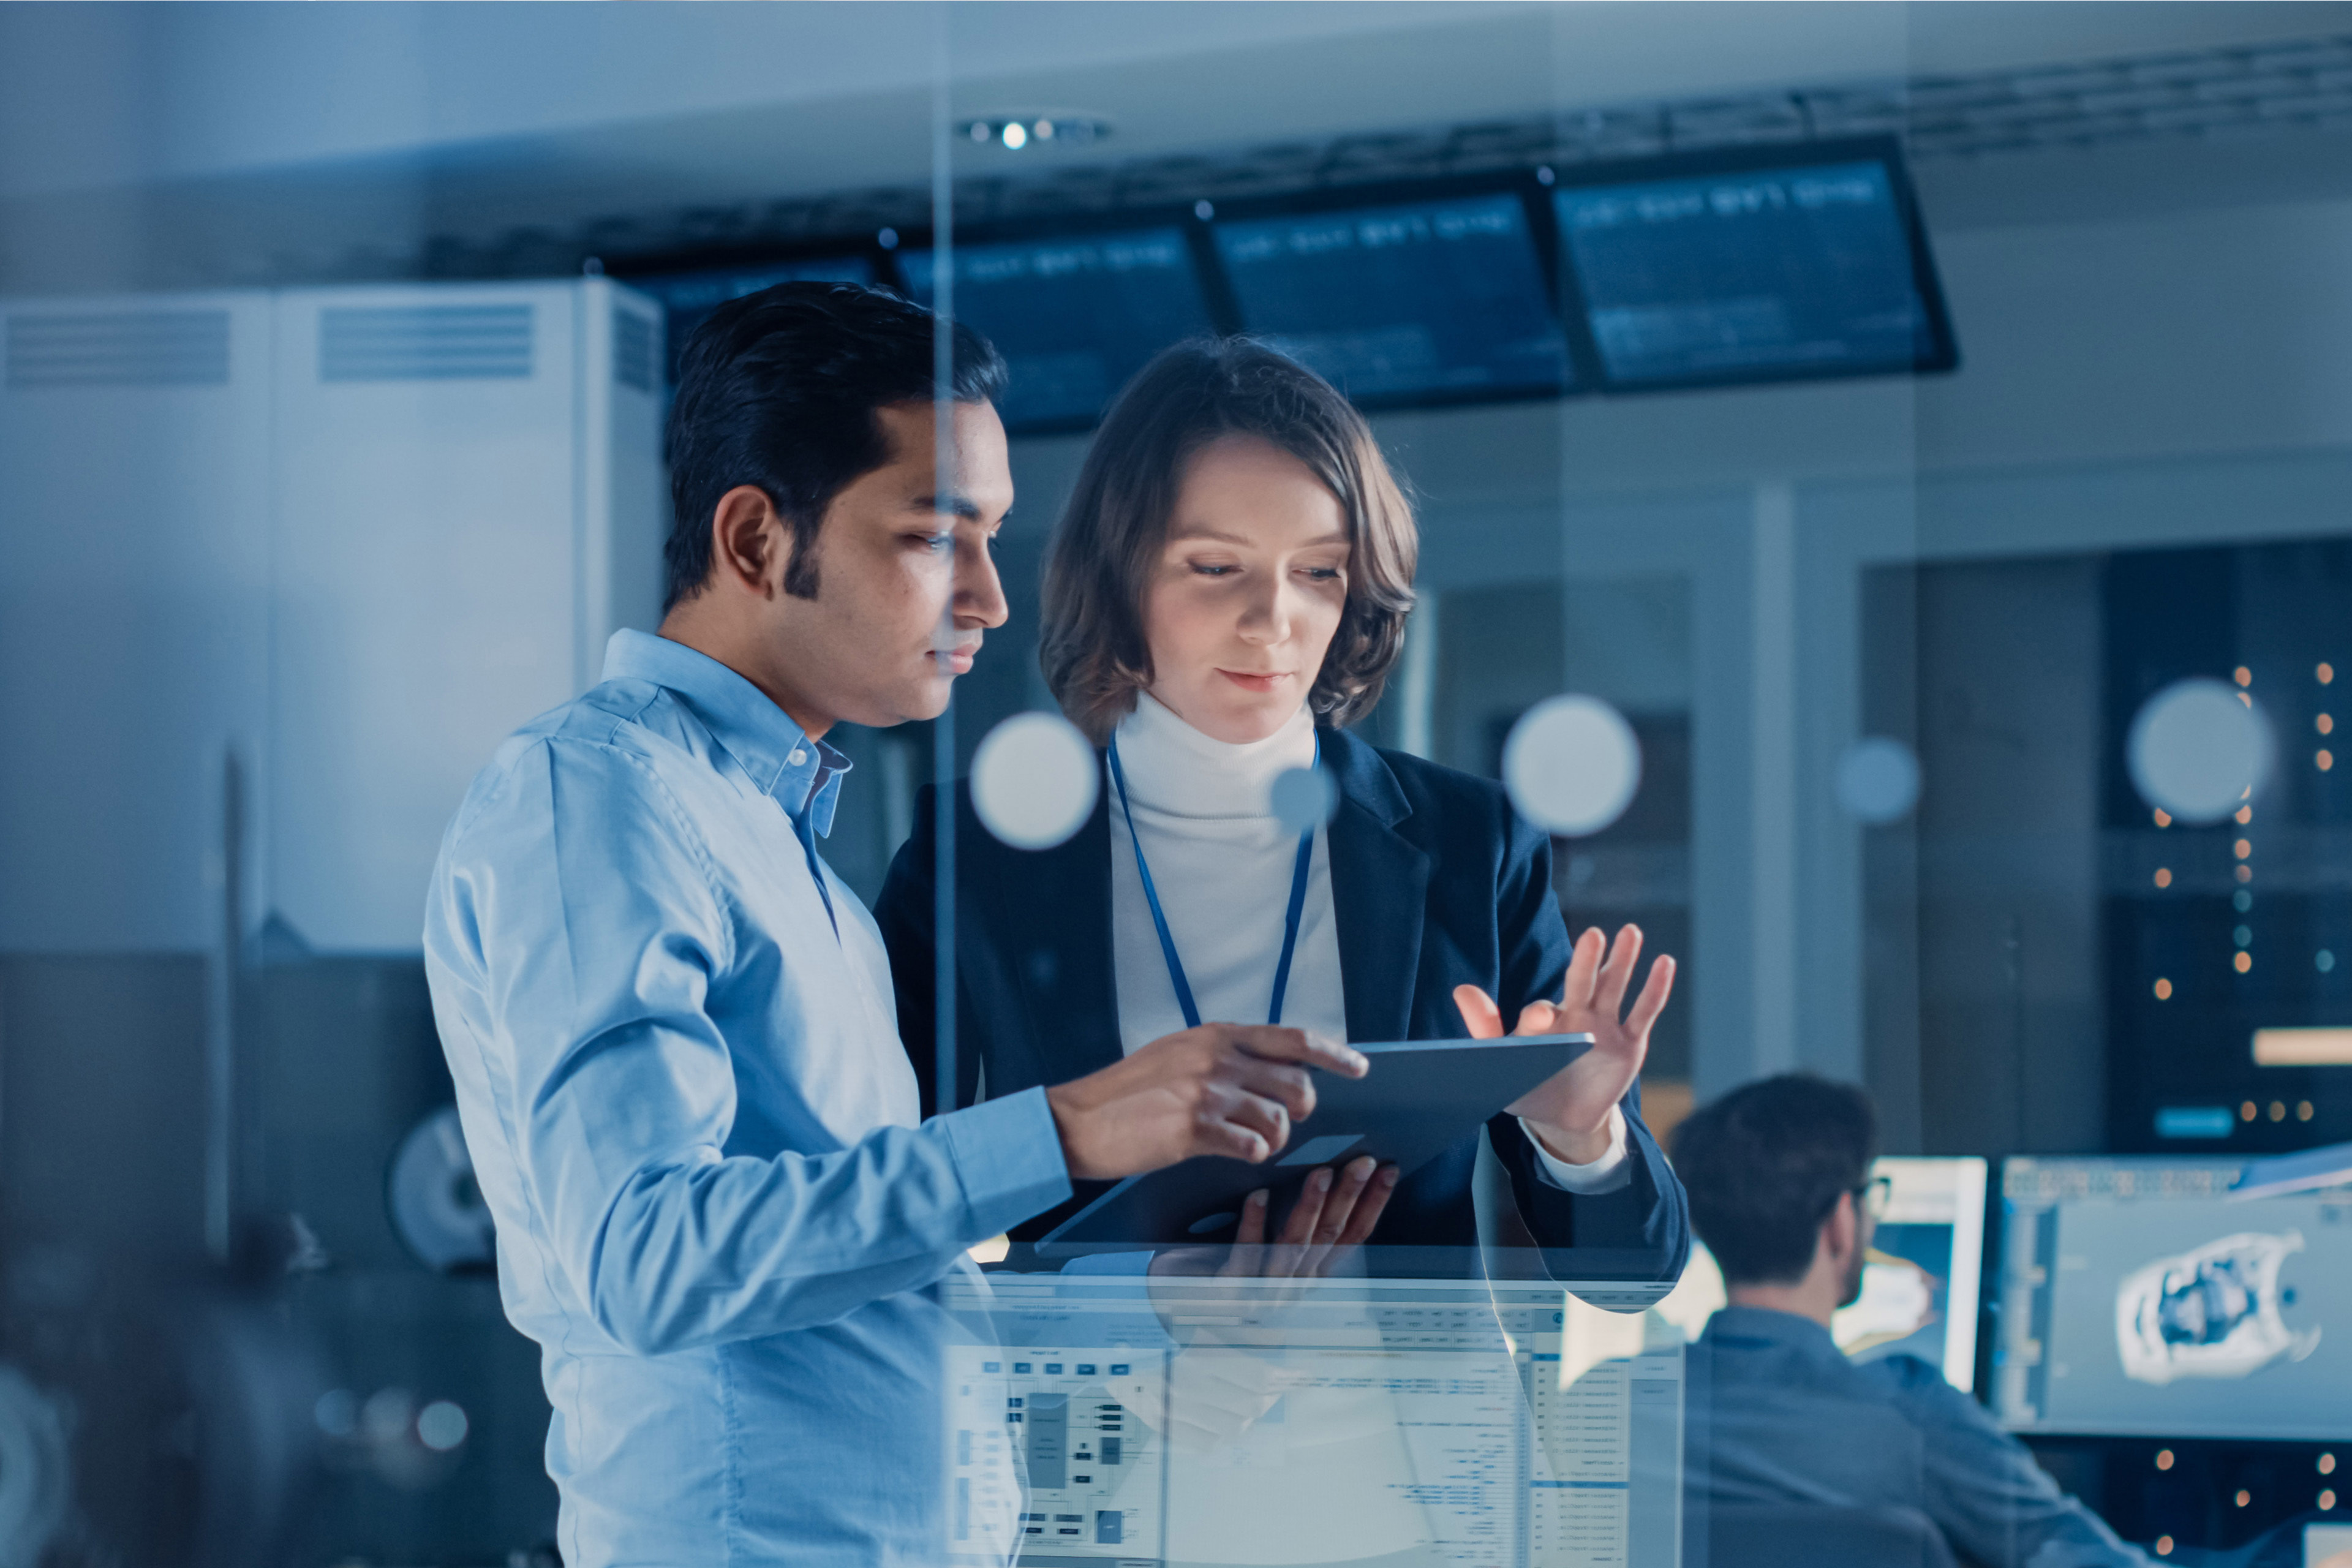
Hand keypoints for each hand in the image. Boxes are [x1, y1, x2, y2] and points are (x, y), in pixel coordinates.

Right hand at [1044, 1024, 1368, 1181]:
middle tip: (1284, 1122)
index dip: (1334, 1053)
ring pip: (1279, 1119)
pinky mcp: (1193, 1128)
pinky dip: (1252, 1153)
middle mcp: (1216, 1057)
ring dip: (1274, 1138)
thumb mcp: (1179, 1053)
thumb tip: (1271, 1072)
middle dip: (1300, 1110)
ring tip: (1249, 1142)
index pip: (1293, 1037)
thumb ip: (1224, 1056)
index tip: (1360, 1067)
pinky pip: (1252, 1145)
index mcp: (1216, 1035)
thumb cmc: (1128, 1092)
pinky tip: (1236, 1152)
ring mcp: (1206, 1091)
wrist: (1078, 1120)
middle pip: (1297, 1084)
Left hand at [1220, 1155, 1397, 1278]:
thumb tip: (1332, 1181)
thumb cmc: (1251, 1282)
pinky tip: (1258, 1196)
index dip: (1373, 1205)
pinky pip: (1246, 1255)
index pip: (1353, 1237)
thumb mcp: (1286, 1263)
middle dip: (1349, 1197)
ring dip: (1310, 1207)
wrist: (1207, 1324)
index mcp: (1315, 1273)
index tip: (1388, 1172)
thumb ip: (1308, 1233)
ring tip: (1320, 1173)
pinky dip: (1254, 1224)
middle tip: (1363, 1162)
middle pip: (1329, 1235)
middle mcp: (1298, 1282)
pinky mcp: (1235, 1288)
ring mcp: (1267, 1288)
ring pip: (1295, 1244)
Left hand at [1453, 923, 1673, 1165]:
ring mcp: (1605, 1027)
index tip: (1540, 1019)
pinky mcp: (1629, 1044)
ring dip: (1623, 961)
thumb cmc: (1527, 1085)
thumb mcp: (1502, 1064)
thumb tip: (1461, 989)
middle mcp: (1576, 1015)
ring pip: (1615, 988)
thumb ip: (1485, 1029)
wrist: (1562, 1118)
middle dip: (1586, 961)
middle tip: (1592, 935)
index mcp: (1544, 1020)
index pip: (1542, 1012)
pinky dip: (1654, 989)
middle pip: (1582, 982)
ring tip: (1630, 932)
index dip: (1539, 1016)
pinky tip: (1664, 963)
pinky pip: (1644, 1013)